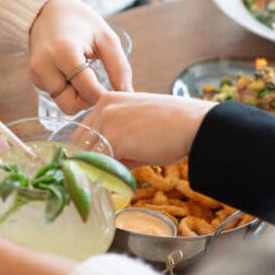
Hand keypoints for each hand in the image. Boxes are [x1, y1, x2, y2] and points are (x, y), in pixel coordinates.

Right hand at [28, 0, 132, 114]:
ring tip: (85, 76)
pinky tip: (72, 74)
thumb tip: (127, 94)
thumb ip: (119, 67)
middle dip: (89, 100)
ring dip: (79, 97)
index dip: (105, 96)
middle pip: (72, 106)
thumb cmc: (80, 22)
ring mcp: (36, 74)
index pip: (89, 91)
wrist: (47, 11)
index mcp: (64, 52)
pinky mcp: (34, 79)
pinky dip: (69, 91)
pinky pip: (57, 97)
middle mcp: (44, 66)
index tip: (114, 89)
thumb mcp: (106, 38)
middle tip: (99, 83)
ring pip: (63, 105)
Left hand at [82, 92, 216, 166]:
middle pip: (80, 143)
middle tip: (108, 173)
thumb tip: (102, 168)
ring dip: (100, 169)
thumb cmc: (172, 129)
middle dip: (90, 162)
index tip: (100, 165)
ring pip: (88, 155)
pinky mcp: (113, 138)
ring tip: (121, 172)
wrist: (194, 125)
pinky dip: (108, 174)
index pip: (84, 132)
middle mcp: (103, 107)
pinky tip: (126, 173)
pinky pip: (100, 163)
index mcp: (108, 100)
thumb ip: (116, 145)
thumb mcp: (138, 129)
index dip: (89, 152)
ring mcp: (106, 121)